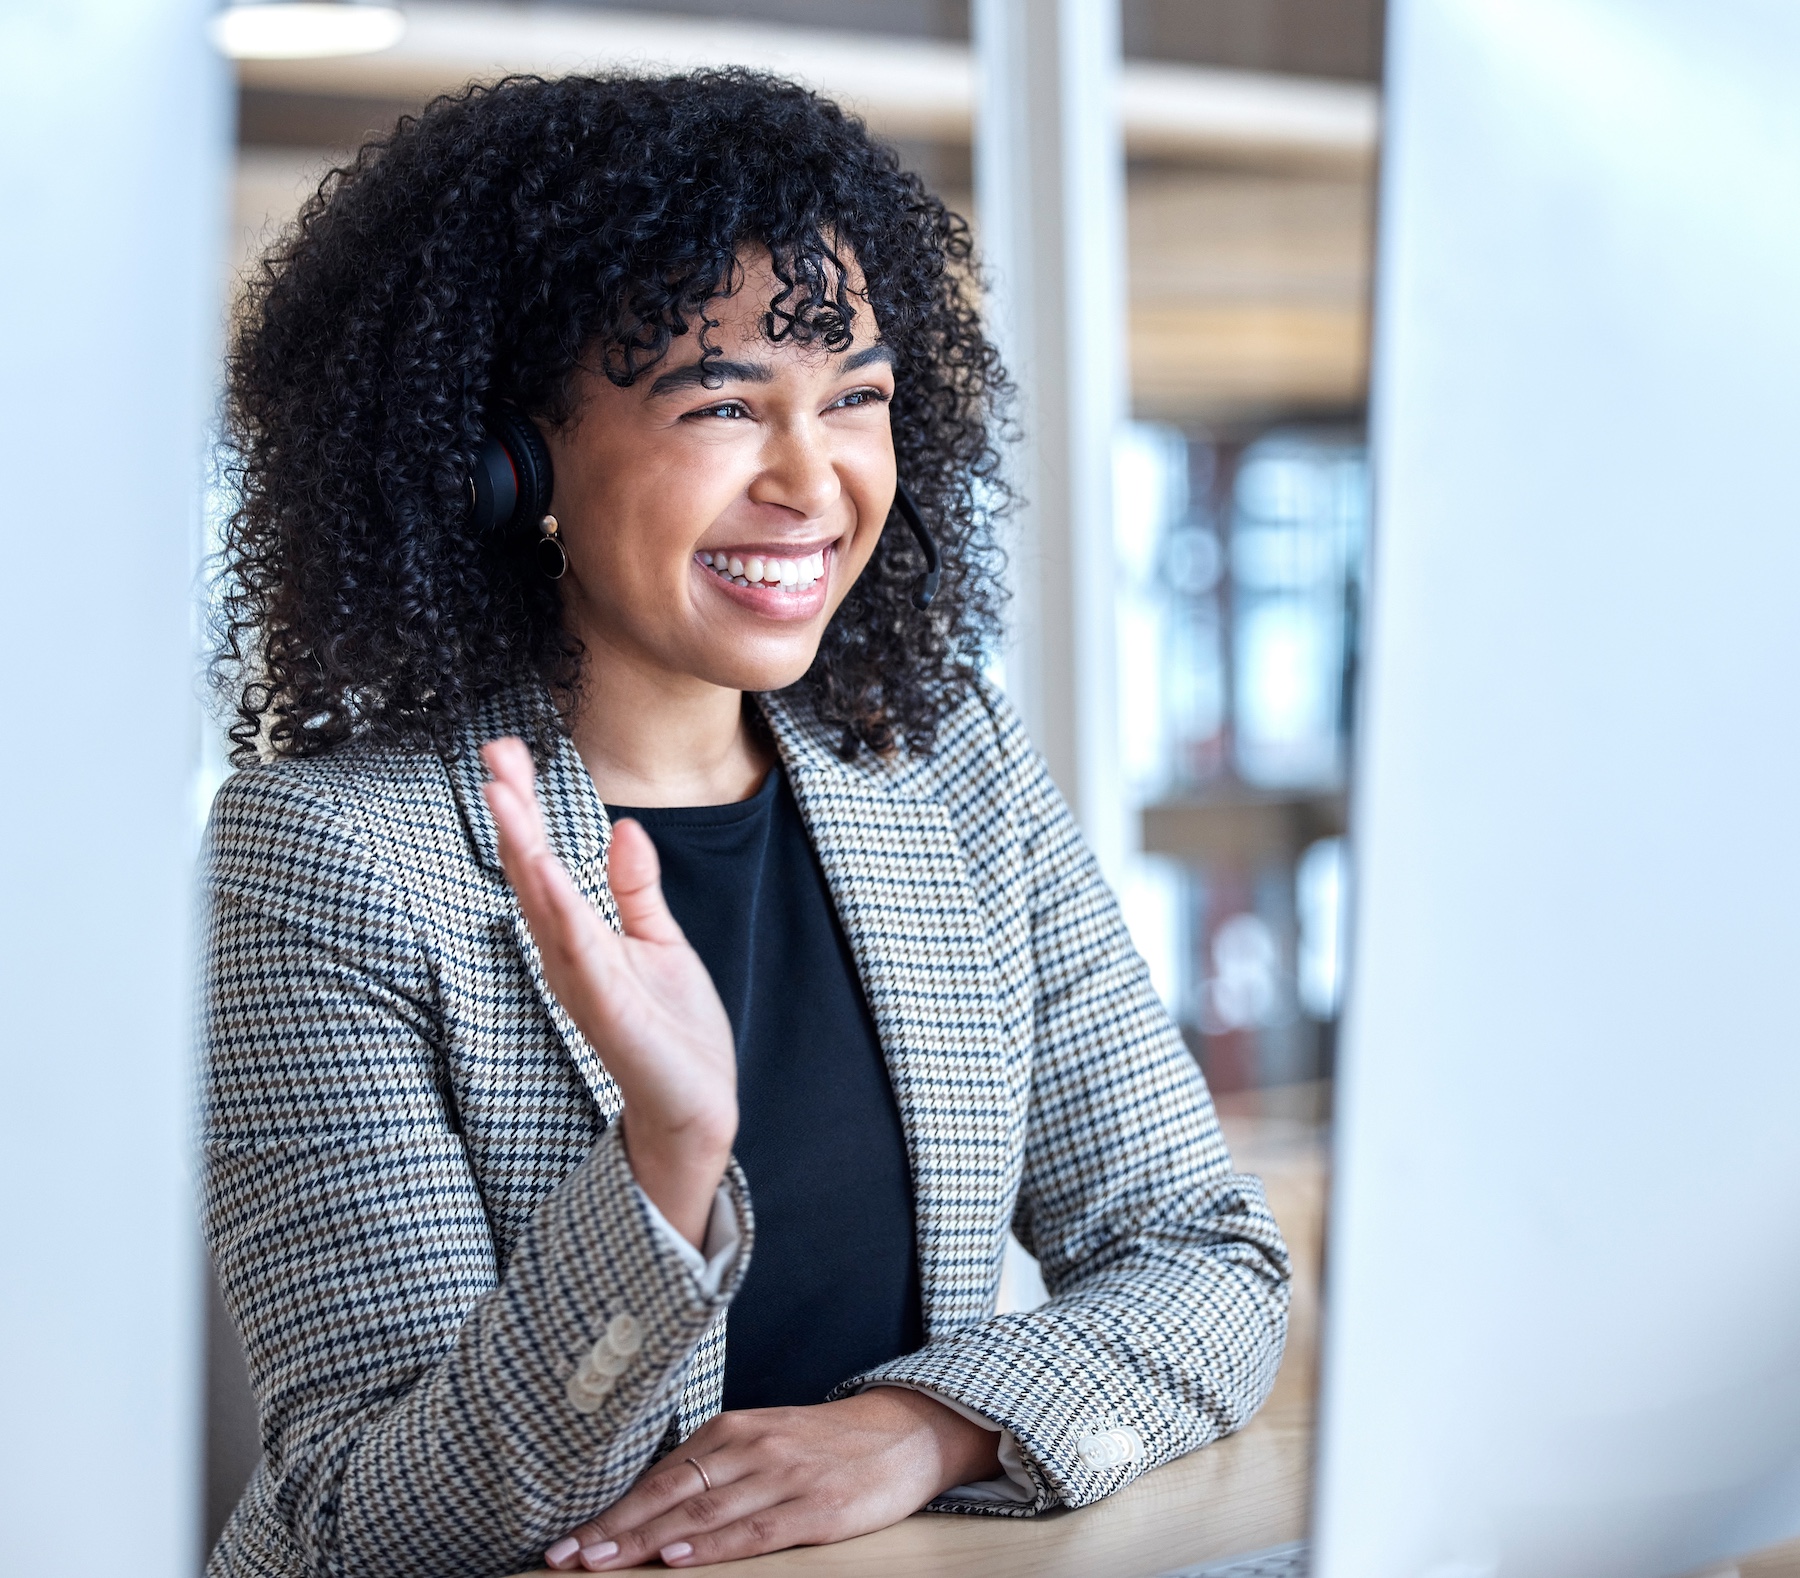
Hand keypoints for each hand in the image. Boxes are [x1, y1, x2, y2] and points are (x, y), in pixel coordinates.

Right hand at [481, 737, 736, 1247]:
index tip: (507, 751)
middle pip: (530, 874)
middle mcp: (569, 957)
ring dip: (524, 853)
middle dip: (513, 814)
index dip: (523, 806)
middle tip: (494, 755)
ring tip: (506, 798)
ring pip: (546, 908)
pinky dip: (563, 916)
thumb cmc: (671, 1030)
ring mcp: (585, 985)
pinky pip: (583, 957)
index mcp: (578, 937)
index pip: (541, 860)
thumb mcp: (658, 943)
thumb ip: (635, 890)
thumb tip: (625, 829)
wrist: (697, 1105)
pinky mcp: (610, 1014)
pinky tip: (548, 876)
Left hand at [542, 1389, 1004, 1569]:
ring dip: (646, 1541)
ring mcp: (782, 1477)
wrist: (904, 1432)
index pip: (659, 1476)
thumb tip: (653, 1507)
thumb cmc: (826, 1444)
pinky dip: (711, 1545)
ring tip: (603, 1563)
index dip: (611, 1511)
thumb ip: (715, 1468)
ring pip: (701, 1512)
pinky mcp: (815, 1508)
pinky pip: (752, 1530)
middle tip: (566, 1557)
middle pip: (669, 1493)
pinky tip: (678, 1556)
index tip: (568, 1541)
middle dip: (613, 1529)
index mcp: (734, 1429)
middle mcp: (752, 1447)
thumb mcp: (766, 1441)